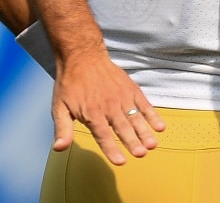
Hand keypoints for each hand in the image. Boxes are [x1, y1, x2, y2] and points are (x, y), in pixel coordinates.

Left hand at [51, 47, 163, 164]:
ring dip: (145, 132)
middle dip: (133, 141)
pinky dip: (153, 115)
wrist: (84, 58)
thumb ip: (62, 129)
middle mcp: (109, 107)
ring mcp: (123, 98)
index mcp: (91, 113)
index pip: (103, 135)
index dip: (112, 149)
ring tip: (153, 144)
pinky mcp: (132, 90)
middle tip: (141, 154)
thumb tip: (59, 148)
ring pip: (136, 118)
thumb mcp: (59, 108)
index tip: (121, 162)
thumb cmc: (70, 85)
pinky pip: (145, 105)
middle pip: (123, 128)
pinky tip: (160, 127)